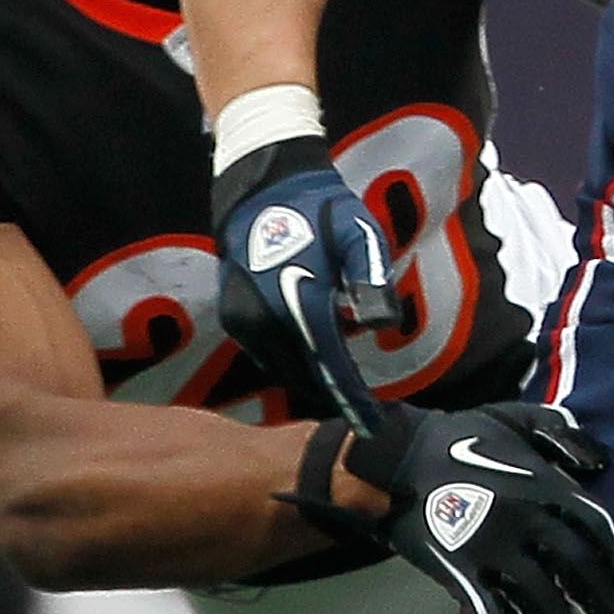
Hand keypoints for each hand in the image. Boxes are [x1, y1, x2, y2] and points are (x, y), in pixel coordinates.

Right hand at [214, 135, 400, 431]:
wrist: (264, 188)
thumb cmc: (322, 210)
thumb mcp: (359, 233)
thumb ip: (371, 278)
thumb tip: (378, 325)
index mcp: (299, 302)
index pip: (330, 365)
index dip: (353, 399)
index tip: (374, 425)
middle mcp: (265, 319)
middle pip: (305, 377)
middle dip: (335, 398)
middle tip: (366, 415)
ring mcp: (244, 321)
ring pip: (283, 370)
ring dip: (313, 382)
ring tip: (344, 393)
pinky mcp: (234, 319)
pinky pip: (267, 357)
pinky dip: (292, 366)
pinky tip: (314, 364)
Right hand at [382, 402, 613, 613]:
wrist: (393, 457)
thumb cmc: (456, 436)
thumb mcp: (516, 415)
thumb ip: (562, 433)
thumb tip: (601, 466)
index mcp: (545, 484)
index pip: (598, 530)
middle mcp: (528, 518)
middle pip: (580, 571)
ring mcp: (493, 546)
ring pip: (543, 601)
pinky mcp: (459, 570)